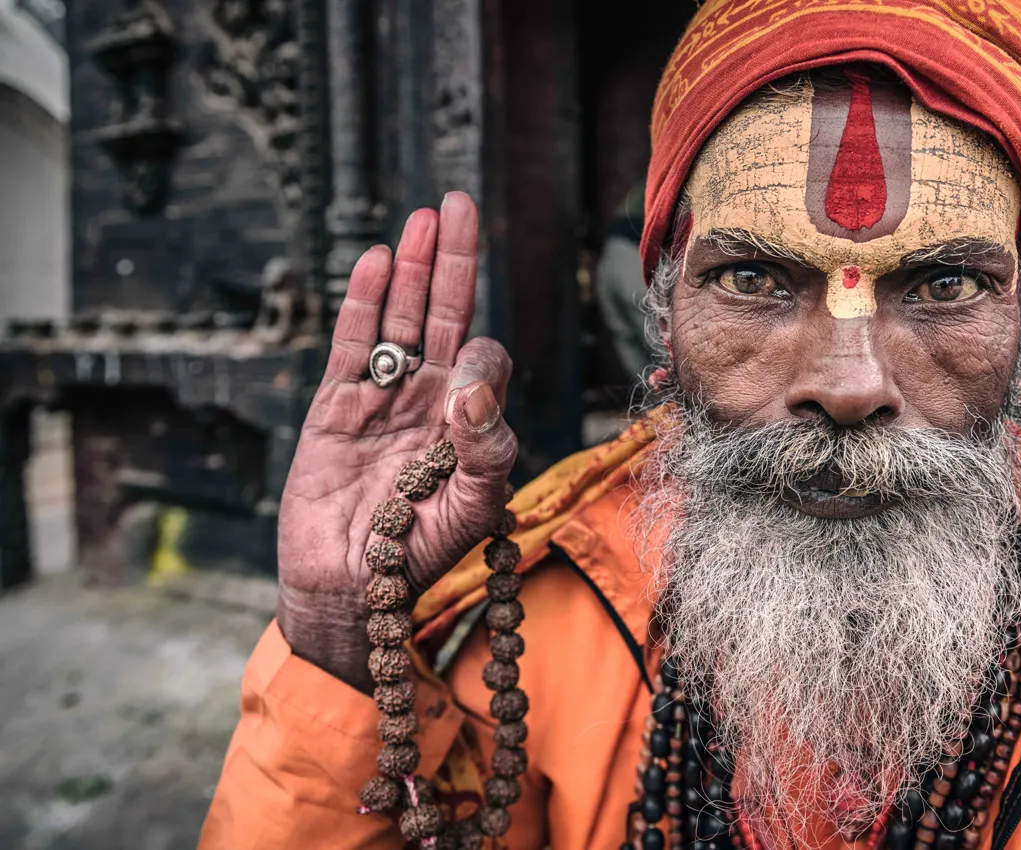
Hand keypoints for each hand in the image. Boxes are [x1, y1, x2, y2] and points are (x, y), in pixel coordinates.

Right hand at [275, 193, 518, 691]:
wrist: (351, 589)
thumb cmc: (420, 554)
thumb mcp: (474, 507)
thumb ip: (486, 447)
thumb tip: (472, 381)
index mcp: (469, 422)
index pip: (485, 361)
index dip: (481, 357)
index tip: (462, 384)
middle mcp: (429, 401)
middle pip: (443, 314)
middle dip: (453, 261)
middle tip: (458, 203)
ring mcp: (382, 399)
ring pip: (398, 319)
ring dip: (411, 268)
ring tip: (423, 218)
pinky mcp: (337, 407)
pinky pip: (354, 344)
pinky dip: (363, 303)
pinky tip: (376, 259)